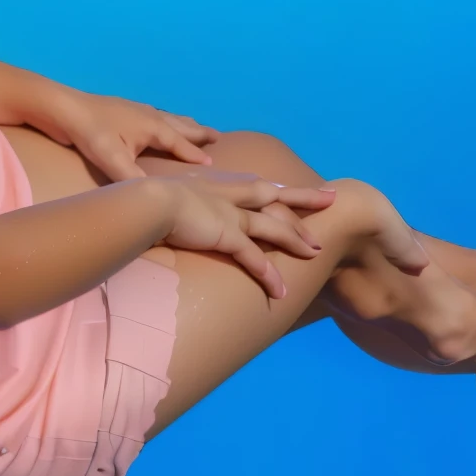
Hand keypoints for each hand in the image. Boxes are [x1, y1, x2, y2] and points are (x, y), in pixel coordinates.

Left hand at [28, 88, 220, 182]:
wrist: (62, 107)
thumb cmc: (90, 132)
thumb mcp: (112, 159)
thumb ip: (134, 178)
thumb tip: (155, 196)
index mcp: (153, 126)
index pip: (180, 144)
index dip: (195, 155)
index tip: (213, 166)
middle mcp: (149, 115)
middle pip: (181, 125)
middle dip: (199, 132)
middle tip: (218, 136)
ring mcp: (135, 110)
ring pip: (168, 117)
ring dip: (184, 123)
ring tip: (196, 125)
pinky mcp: (121, 111)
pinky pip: (154, 115)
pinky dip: (165, 119)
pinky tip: (158, 121)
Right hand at [154, 170, 336, 299]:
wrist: (145, 202)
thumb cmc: (146, 198)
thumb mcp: (167, 193)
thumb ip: (177, 201)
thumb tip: (172, 209)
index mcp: (217, 183)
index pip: (256, 184)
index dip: (276, 185)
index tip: (293, 185)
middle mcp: (230, 195)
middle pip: (277, 197)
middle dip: (305, 198)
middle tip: (330, 199)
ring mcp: (231, 215)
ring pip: (275, 227)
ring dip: (297, 240)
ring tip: (316, 253)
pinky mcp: (227, 235)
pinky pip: (255, 259)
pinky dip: (269, 276)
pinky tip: (281, 292)